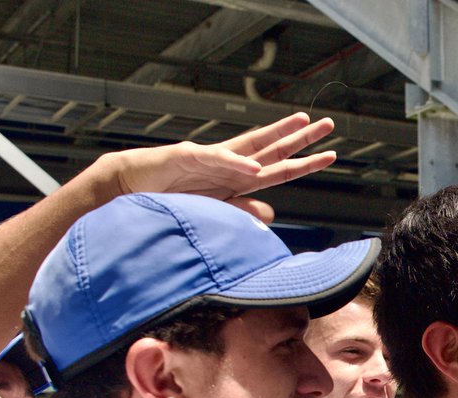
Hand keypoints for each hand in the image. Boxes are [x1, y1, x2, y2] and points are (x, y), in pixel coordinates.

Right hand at [92, 113, 337, 221]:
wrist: (127, 190)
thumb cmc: (169, 200)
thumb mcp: (213, 212)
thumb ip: (241, 211)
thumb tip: (271, 213)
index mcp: (236, 178)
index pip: (278, 168)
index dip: (304, 162)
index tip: (330, 154)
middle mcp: (228, 163)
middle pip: (271, 148)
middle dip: (300, 137)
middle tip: (328, 124)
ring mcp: (208, 158)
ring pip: (249, 144)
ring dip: (277, 135)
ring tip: (303, 125)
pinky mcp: (185, 157)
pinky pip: (215, 159)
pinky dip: (234, 164)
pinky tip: (253, 167)